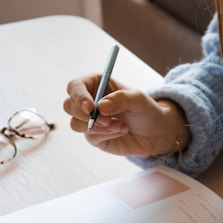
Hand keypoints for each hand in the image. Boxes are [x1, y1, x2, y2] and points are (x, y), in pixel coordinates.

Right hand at [63, 75, 189, 156]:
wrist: (154, 133)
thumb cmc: (145, 110)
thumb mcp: (138, 99)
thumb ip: (120, 99)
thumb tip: (100, 107)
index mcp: (96, 84)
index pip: (75, 87)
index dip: (79, 96)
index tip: (90, 107)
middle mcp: (89, 101)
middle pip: (69, 106)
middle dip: (86, 115)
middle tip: (107, 120)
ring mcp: (89, 120)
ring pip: (76, 124)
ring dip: (100, 127)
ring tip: (121, 126)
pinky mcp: (94, 136)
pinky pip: (90, 137)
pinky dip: (107, 135)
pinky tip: (120, 131)